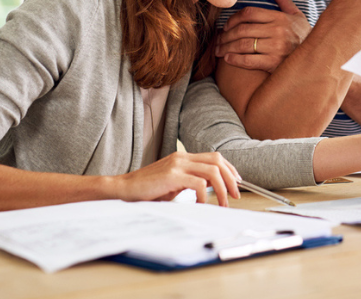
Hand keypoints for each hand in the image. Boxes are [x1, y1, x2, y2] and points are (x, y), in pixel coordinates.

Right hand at [114, 151, 240, 206]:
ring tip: (224, 203)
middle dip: (231, 178)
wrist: (124, 189)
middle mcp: (182, 157)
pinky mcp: (172, 175)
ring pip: (212, 170)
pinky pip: (198, 183)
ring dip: (222, 188)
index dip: (229, 169)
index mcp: (184, 157)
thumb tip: (212, 187)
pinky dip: (204, 195)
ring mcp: (177, 164)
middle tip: (236, 194)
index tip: (236, 182)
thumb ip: (191, 181)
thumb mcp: (174, 184)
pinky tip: (202, 204)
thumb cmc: (148, 190)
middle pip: (217, 160)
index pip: (215, 157)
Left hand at [216, 0, 310, 71]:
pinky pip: (249, 60)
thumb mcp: (296, 15)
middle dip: (226, 35)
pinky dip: (235, 59)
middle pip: (243, 29)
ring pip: (243, 44)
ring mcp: (276, 47)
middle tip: (218, 40)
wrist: (315, 58)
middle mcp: (277, 31)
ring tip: (219, 50)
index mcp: (280, 17)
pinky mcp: (274, 63)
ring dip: (227, 47)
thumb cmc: (303, 36)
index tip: (226, 26)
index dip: (233, 19)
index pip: (249, 13)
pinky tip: (228, 59)